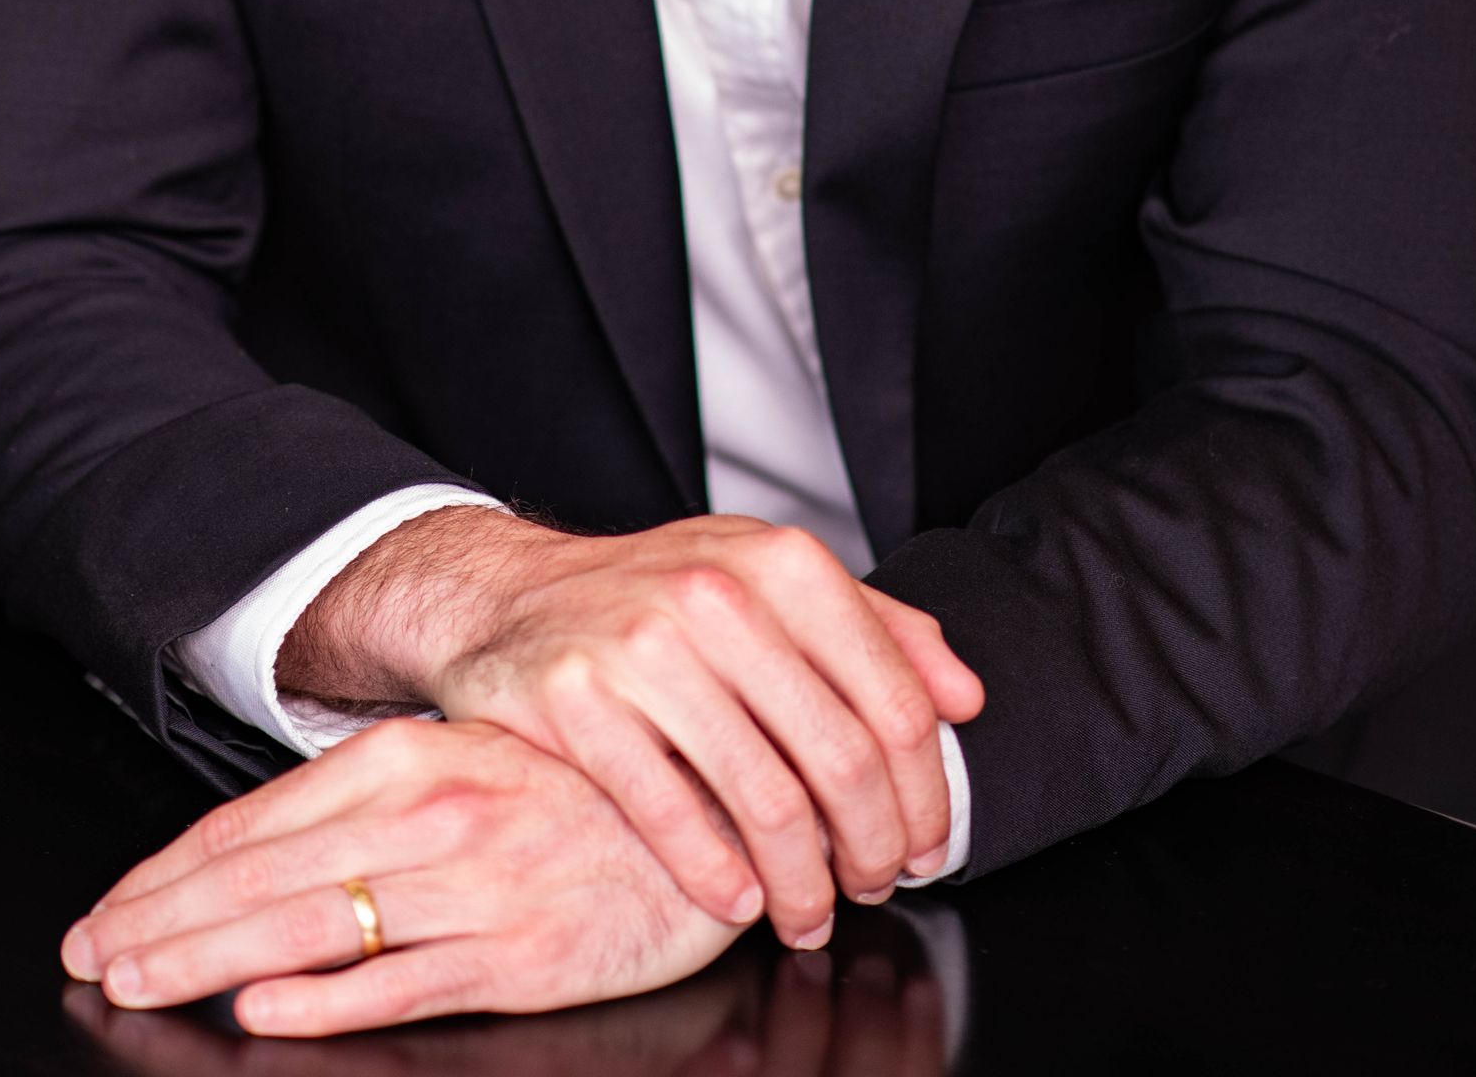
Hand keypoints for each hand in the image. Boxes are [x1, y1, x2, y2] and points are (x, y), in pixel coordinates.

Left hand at [60, 714, 747, 1037]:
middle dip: (161, 921)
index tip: (106, 912)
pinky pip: (404, 981)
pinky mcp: (521, 958)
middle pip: (266, 875)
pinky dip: (325, 997)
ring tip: (137, 980)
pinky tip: (263, 1008)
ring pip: (314, 926)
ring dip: (209, 956)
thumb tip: (251, 856)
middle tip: (89, 955)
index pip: (257, 821)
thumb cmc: (581, 795)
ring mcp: (475, 888)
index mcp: (411, 759)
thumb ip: (365, 804)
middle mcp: (434, 815)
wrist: (718, 820)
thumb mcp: (464, 765)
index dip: (168, 872)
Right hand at [278, 510, 983, 949]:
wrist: (509, 593)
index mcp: (781, 561)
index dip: (925, 793)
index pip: (893, 700)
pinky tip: (739, 902)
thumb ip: (876, 631)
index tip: (927, 846)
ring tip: (809, 913)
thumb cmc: (654, 597)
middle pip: (840, 758)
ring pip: (763, 799)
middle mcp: (717, 593)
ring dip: (802, 883)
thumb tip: (966, 695)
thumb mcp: (769, 581)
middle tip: (874, 888)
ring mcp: (642, 644)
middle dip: (873, 848)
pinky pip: (670, 815)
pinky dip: (717, 877)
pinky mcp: (576, 698)